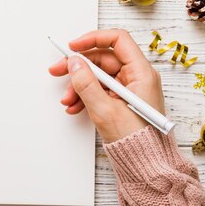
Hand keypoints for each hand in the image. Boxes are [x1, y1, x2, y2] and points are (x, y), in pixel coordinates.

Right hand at [49, 29, 164, 142]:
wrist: (146, 166)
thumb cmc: (137, 141)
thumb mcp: (105, 110)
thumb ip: (86, 83)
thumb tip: (75, 63)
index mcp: (141, 73)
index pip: (117, 40)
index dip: (93, 39)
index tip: (74, 46)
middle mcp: (137, 77)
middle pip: (103, 59)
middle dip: (79, 67)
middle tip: (58, 71)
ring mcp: (130, 89)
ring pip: (99, 76)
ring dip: (79, 85)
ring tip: (68, 100)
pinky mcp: (122, 101)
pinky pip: (100, 90)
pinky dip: (86, 95)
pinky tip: (75, 106)